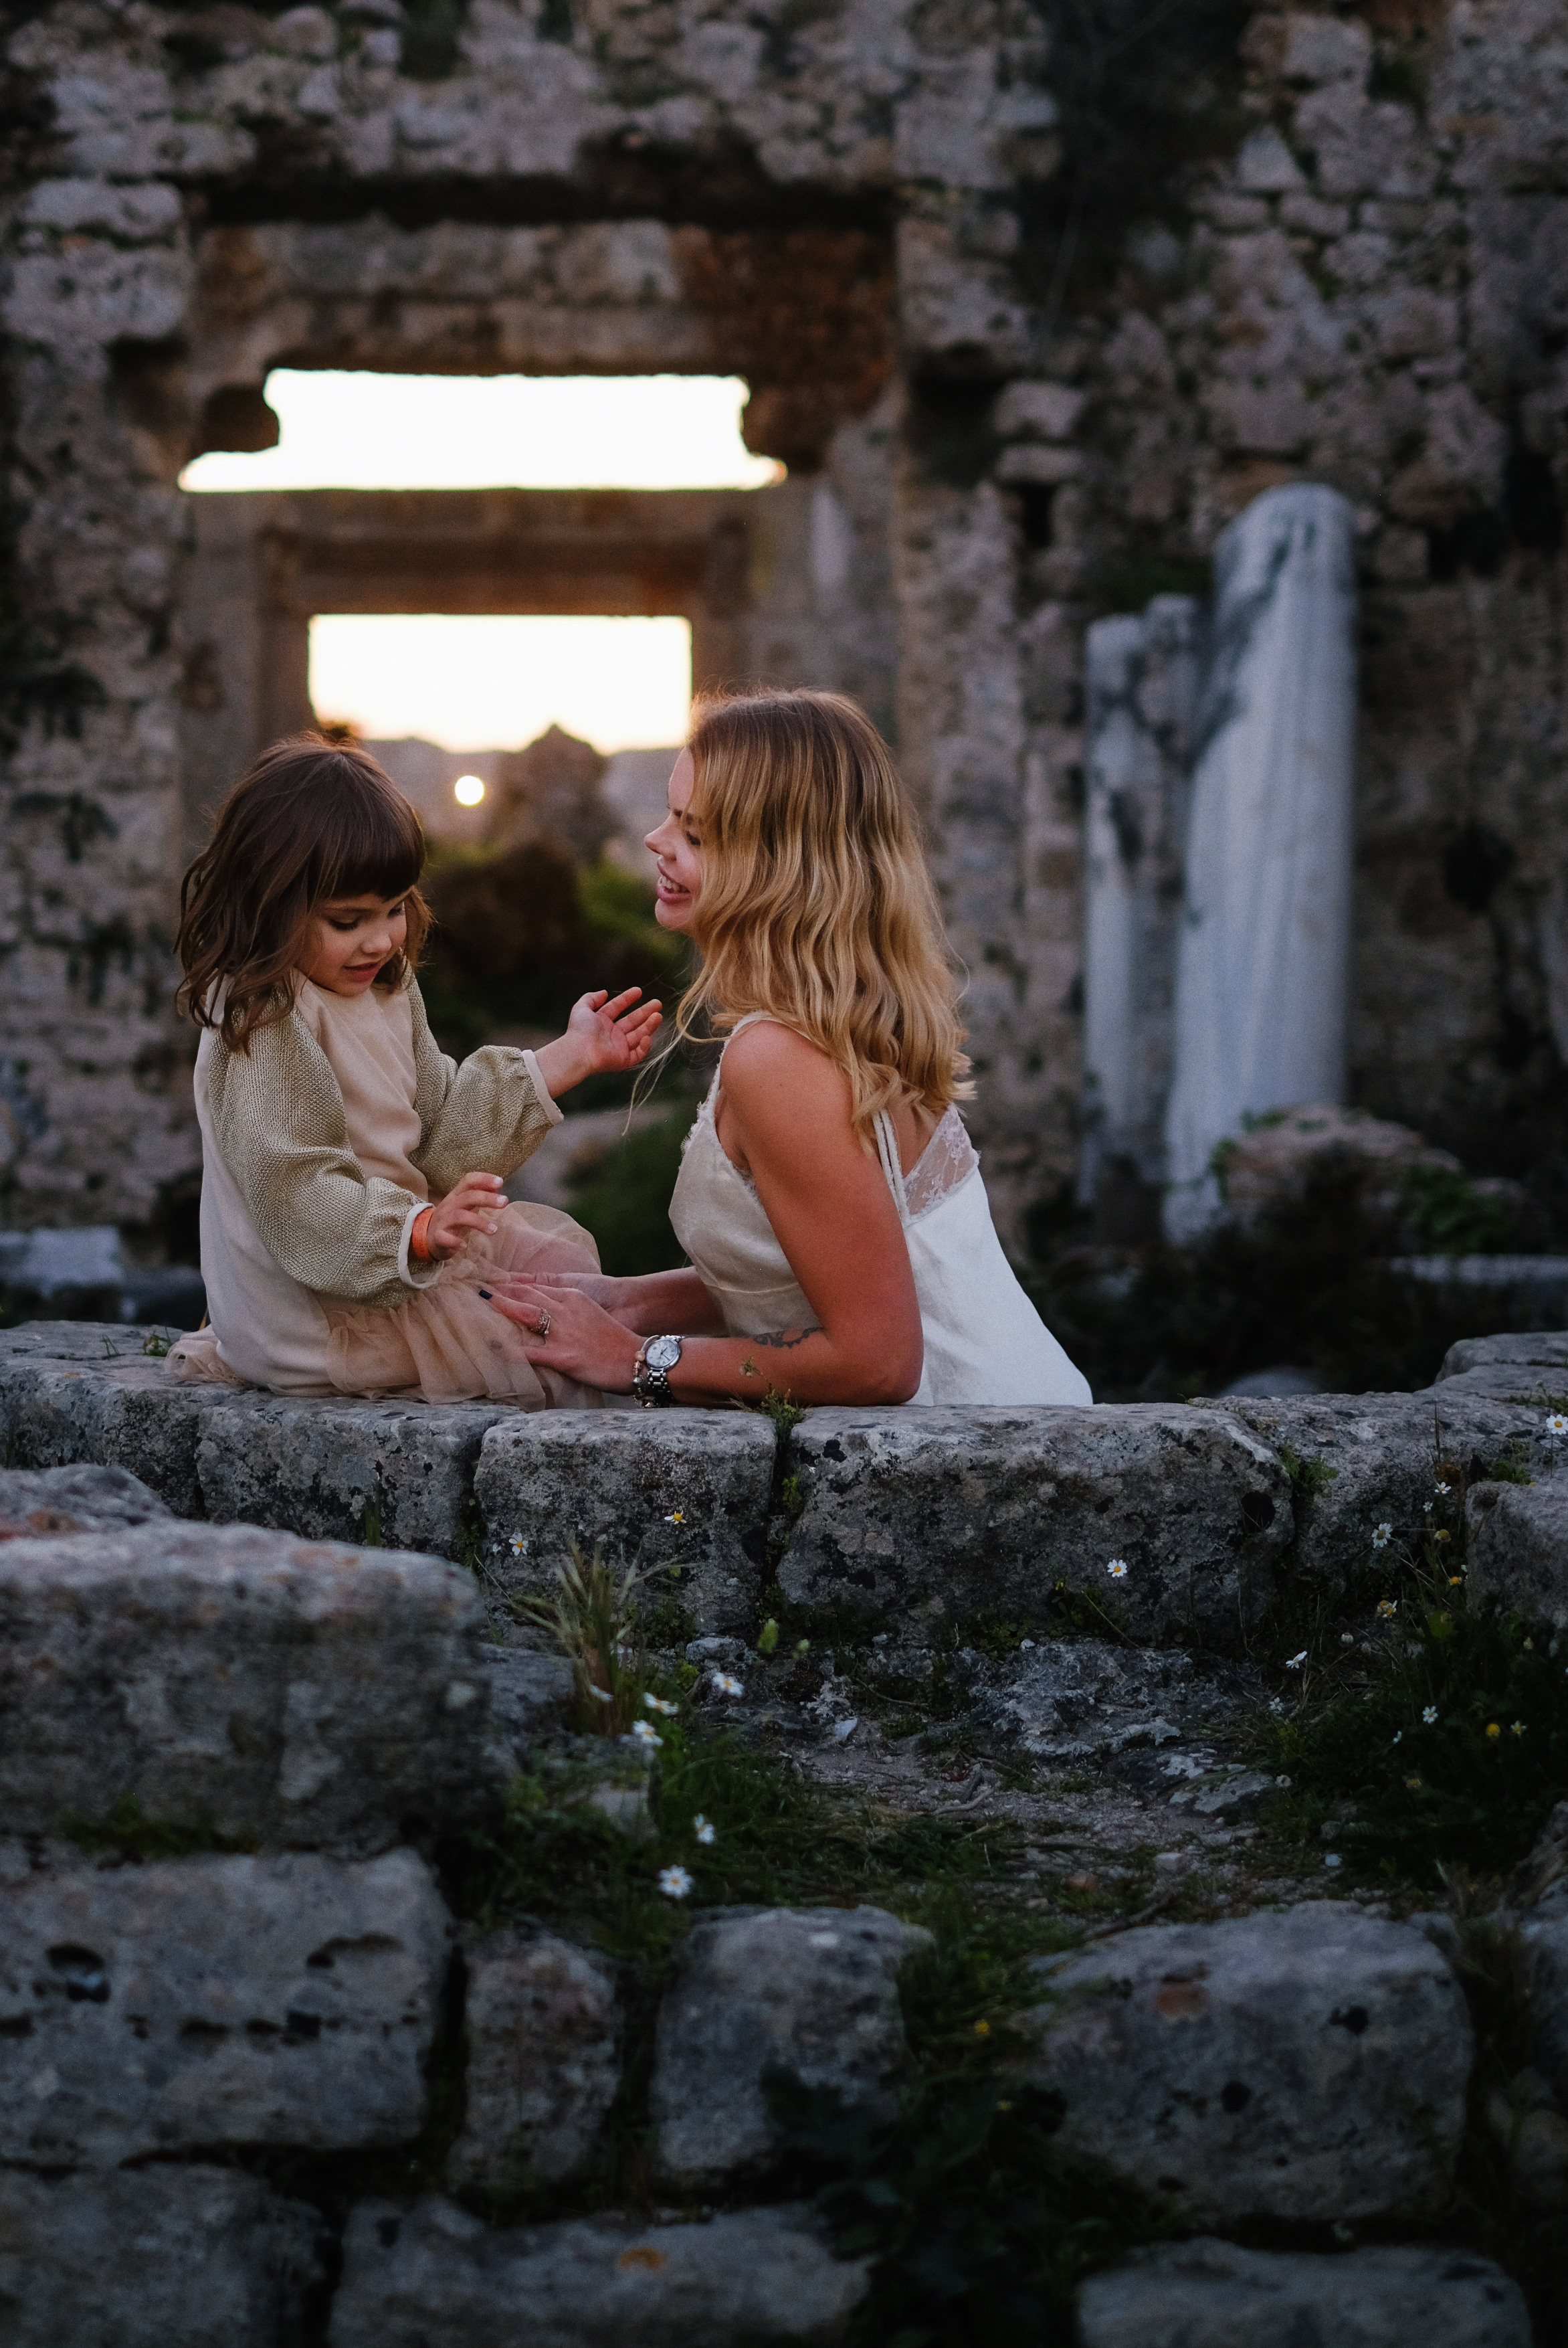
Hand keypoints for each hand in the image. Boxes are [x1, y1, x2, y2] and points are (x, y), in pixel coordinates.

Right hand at [422, 1170, 503, 1259]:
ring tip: (494, 1230)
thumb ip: (478, 1195)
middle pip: (468, 1197)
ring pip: (460, 1216)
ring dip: (479, 1222)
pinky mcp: (438, 1237)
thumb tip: (498, 1185)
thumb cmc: (451, 1219)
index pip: (468, 1181)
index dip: (483, 1179)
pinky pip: (445, 1238)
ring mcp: (443, 1221)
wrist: (427, 1237)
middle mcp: (449, 1205)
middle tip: (504, 1202)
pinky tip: (465, 1245)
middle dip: (487, 1198)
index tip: (500, 1182)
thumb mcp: (463, 1204)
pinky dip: (455, 1242)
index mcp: (457, 1195)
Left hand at [482, 1276, 643, 1391]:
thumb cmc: (616, 1340)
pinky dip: (511, 1351)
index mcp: (573, 1297)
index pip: (536, 1287)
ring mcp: (563, 1332)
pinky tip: (495, 1349)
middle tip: (478, 1289)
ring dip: (502, 1309)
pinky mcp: (563, 1356)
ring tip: (481, 1306)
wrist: (638, 1358)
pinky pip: (530, 1353)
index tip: (493, 1282)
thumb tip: (550, 1314)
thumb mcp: (592, 1314)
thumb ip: (570, 1309)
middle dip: (501, 1292)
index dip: (512, 1284)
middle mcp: (566, 1310)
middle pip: (526, 1296)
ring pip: (525, 1315)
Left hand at [533, 988, 662, 1096]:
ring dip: (649, 1025)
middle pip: (632, 1021)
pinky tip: (646, 1036)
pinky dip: (644, 1046)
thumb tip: (604, 992)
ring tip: (658, 1015)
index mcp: (602, 1022)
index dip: (627, 999)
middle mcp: (612, 1034)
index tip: (638, 991)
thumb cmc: (579, 1030)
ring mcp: (619, 1047)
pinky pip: (638, 1054)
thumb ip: (591, 998)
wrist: (579, 1051)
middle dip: (645, 1012)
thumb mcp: (581, 1008)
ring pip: (639, 1035)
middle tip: (657, 1003)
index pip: (618, 1008)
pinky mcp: (623, 1060)